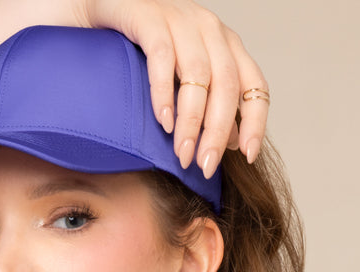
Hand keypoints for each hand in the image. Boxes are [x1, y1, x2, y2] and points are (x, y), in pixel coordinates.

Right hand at [76, 0, 269, 170]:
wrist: (103, 5)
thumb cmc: (143, 47)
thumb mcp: (184, 77)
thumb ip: (209, 106)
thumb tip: (232, 141)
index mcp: (226, 44)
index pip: (255, 85)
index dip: (256, 122)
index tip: (248, 157)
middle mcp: (209, 28)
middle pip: (227, 86)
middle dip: (217, 132)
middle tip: (205, 166)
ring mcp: (181, 19)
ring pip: (199, 75)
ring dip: (192, 121)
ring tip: (182, 154)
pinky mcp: (149, 16)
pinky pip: (162, 56)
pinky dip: (164, 92)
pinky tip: (163, 120)